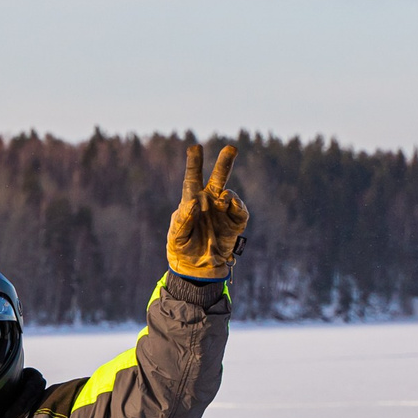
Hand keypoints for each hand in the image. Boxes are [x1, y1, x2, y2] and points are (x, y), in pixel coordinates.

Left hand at [166, 142, 246, 278]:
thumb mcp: (176, 237)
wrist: (198, 270)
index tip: (195, 148)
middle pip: (218, 178)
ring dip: (227, 195)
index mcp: (191, 202)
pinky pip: (241, 210)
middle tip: (231, 148)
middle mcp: (209, 202)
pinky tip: (230, 208)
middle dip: (225, 162)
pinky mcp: (235, 223)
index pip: (192, 179)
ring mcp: (223, 212)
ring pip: (230, 193)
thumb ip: (182, 219)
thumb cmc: (182, 251)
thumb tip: (193, 202)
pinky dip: (238, 207)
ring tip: (221, 202)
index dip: (194, 163)